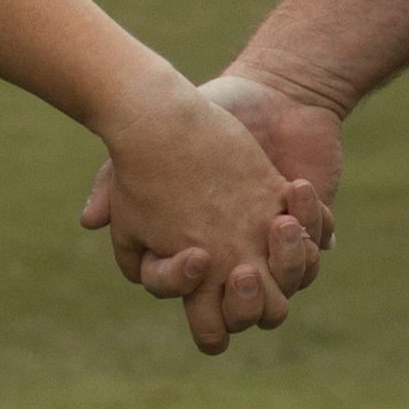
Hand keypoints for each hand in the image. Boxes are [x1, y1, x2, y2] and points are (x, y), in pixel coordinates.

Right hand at [83, 68, 329, 354]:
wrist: (261, 93)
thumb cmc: (195, 126)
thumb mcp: (147, 153)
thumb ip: (113, 188)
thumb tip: (89, 221)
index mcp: (198, 261)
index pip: (198, 310)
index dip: (195, 295)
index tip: (196, 255)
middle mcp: (240, 263)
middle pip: (250, 315)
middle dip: (248, 302)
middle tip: (243, 268)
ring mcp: (279, 247)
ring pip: (292, 285)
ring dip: (289, 261)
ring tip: (278, 222)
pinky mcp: (311, 221)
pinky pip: (320, 244)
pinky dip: (314, 227)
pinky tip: (296, 189)